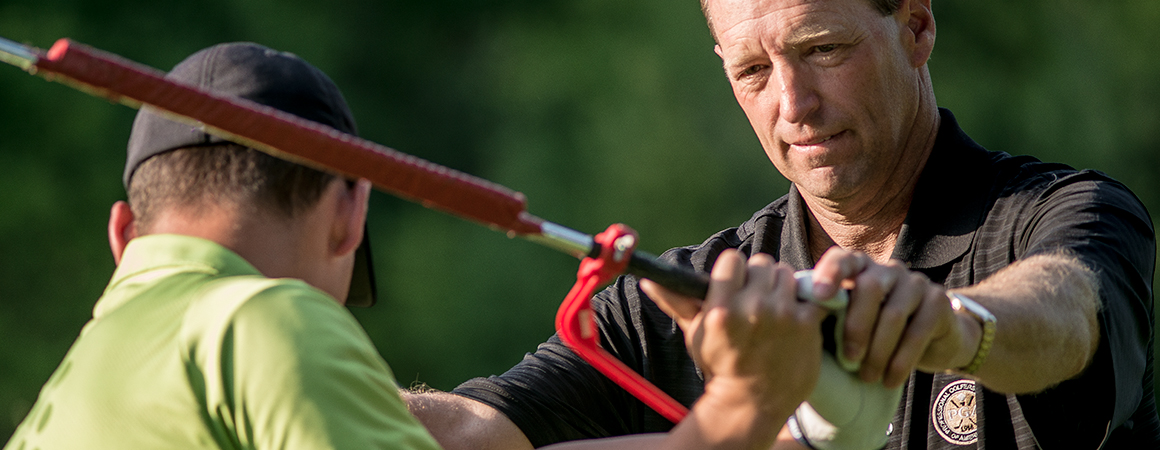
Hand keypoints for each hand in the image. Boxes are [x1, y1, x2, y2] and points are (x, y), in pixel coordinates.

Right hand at [641, 250, 827, 415]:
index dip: (735, 271)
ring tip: (775, 309)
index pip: (733, 259)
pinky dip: (804, 304)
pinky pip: (810, 294)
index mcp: (721, 309)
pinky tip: (794, 320)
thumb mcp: (696, 333)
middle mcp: (751, 309)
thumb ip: (675, 301)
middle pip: (762, 263)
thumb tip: (649, 280)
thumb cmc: (720, 365)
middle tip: (757, 298)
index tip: (736, 284)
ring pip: (786, 274)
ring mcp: (781, 315)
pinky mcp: (806, 324)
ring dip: (782, 288)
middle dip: (759, 278)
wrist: (752, 402)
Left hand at [809, 247, 971, 386]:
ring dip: (878, 351)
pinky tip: (890, 380)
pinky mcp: (938, 301)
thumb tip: (792, 322)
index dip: (830, 273)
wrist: (930, 342)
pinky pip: (917, 332)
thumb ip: (826, 317)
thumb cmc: (876, 334)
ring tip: (867, 378)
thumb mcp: (849, 323)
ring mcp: (915, 282)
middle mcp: (888, 270)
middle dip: (855, 327)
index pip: (843, 259)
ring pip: (893, 313)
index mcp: (860, 269)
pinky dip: (901, 360)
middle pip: (869, 288)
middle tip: (848, 361)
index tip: (818, 295)